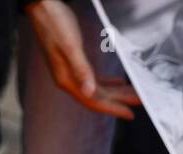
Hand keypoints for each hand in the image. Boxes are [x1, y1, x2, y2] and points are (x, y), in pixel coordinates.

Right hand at [26, 1, 139, 118]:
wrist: (42, 8)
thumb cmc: (55, 24)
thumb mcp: (70, 46)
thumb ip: (81, 69)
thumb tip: (89, 92)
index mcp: (67, 80)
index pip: (93, 101)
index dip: (112, 108)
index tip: (129, 113)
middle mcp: (69, 80)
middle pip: (98, 97)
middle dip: (120, 100)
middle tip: (140, 101)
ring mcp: (72, 72)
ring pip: (98, 88)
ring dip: (116, 92)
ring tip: (134, 93)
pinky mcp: (75, 62)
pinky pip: (94, 78)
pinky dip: (108, 82)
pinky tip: (119, 82)